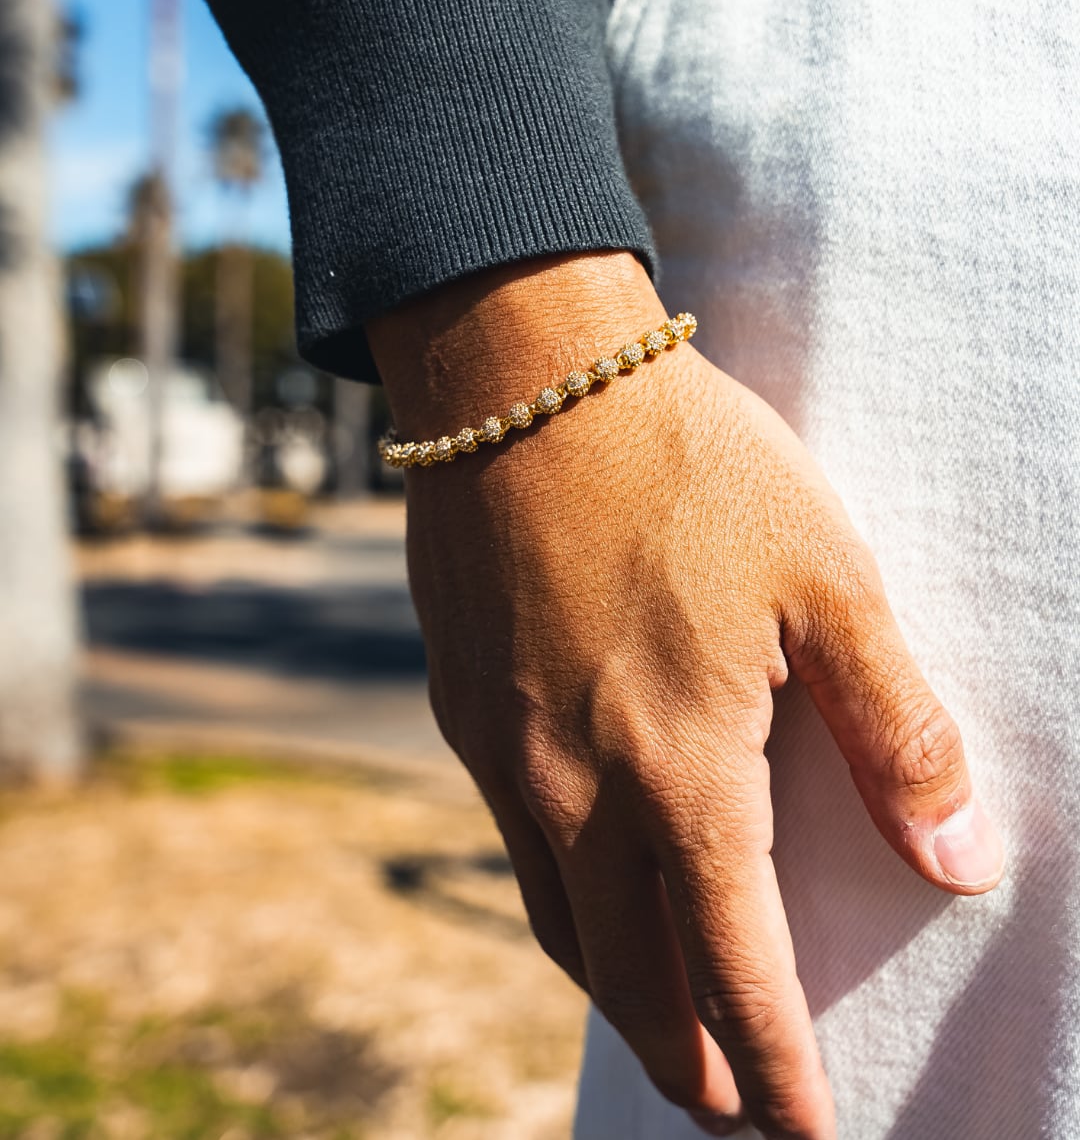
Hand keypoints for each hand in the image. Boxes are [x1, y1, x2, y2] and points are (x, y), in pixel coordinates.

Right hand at [368, 253, 1003, 1139]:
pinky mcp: (460, 706)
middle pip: (631, 981)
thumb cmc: (690, 469)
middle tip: (732, 1107)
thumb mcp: (829, 583)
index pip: (735, 972)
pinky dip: (563, 900)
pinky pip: (512, 843)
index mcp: (677, 772)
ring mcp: (500, 753)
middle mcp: (571, 789)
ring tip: (663, 1024)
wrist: (523, 377)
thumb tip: (959, 864)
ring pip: (560, 925)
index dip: (778, 1071)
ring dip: (619, 995)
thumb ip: (897, 733)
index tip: (805, 1135)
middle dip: (691, 1063)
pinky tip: (589, 876)